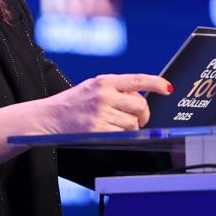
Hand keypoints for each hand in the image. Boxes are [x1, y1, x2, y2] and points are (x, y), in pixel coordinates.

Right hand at [40, 73, 172, 132]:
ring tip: (116, 124)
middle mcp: (104, 95)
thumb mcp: (92, 87)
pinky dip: (122, 135)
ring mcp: (101, 113)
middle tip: (139, 118)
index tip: (167, 88)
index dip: (156, 83)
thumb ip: (115, 88)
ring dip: (131, 126)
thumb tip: (141, 94)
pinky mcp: (98, 130)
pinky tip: (112, 131)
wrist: (48, 117)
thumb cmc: (72, 103)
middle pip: (140, 105)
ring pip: (134, 122)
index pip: (137, 79)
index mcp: (103, 81)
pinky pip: (123, 134)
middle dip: (143, 114)